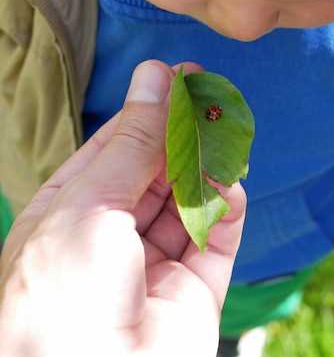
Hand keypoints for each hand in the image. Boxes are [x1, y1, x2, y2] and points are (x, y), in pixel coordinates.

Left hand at [0, 60, 245, 356]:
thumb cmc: (63, 296)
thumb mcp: (91, 202)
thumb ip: (133, 142)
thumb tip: (155, 77)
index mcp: (70, 214)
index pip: (114, 148)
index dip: (147, 110)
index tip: (179, 75)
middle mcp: (111, 238)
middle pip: (155, 170)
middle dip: (181, 132)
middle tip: (210, 92)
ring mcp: (154, 264)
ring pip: (189, 199)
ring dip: (208, 165)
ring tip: (227, 129)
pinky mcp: (193, 291)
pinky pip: (217, 237)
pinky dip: (228, 206)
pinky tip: (231, 182)